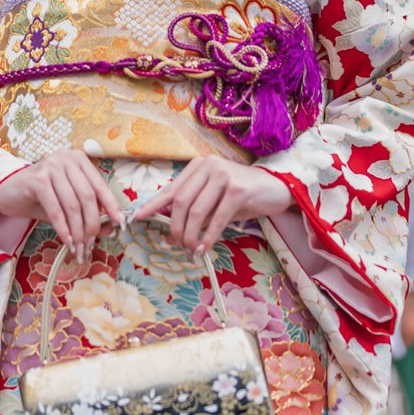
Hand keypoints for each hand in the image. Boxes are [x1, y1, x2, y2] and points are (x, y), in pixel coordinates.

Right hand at [0, 150, 126, 254]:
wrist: (6, 192)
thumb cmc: (40, 198)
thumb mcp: (67, 205)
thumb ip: (88, 213)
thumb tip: (112, 228)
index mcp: (78, 159)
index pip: (99, 185)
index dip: (112, 206)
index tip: (120, 225)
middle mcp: (66, 158)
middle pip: (88, 196)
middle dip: (92, 225)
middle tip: (90, 245)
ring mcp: (51, 166)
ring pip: (73, 205)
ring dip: (78, 231)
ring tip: (79, 248)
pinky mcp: (37, 179)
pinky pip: (56, 209)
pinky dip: (63, 228)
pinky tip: (66, 241)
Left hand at [131, 157, 291, 253]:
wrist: (275, 189)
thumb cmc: (241, 196)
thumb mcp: (214, 199)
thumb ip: (193, 210)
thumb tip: (169, 235)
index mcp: (198, 166)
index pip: (171, 188)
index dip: (153, 205)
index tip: (138, 218)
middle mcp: (209, 166)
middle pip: (181, 201)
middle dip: (175, 227)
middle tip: (177, 244)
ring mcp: (224, 176)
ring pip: (197, 211)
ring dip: (190, 235)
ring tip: (191, 248)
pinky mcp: (239, 190)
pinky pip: (217, 218)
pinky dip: (208, 236)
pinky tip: (204, 247)